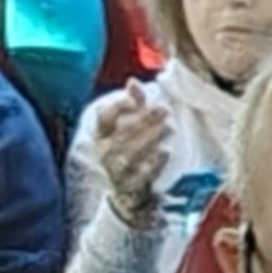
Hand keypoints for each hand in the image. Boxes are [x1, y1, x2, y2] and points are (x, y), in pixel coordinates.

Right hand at [89, 83, 173, 228]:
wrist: (129, 191)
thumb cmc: (131, 148)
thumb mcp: (130, 123)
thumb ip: (135, 102)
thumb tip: (133, 81)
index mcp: (101, 133)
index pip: (104, 117)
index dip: (118, 107)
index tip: (135, 101)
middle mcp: (104, 151)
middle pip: (122, 132)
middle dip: (145, 119)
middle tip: (165, 109)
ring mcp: (116, 170)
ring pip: (132, 152)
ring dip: (152, 137)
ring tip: (170, 126)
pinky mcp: (131, 185)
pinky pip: (142, 174)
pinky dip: (154, 162)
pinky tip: (165, 150)